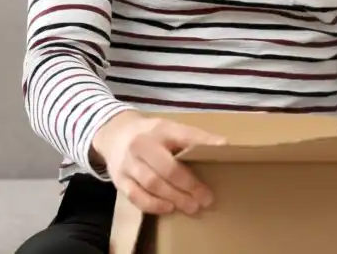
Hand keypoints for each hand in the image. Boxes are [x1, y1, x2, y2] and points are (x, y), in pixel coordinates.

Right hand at [91, 110, 225, 215]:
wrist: (114, 134)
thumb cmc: (150, 134)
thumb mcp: (169, 128)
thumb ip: (191, 138)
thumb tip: (223, 147)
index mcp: (160, 129)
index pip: (184, 135)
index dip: (203, 142)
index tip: (223, 149)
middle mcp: (142, 144)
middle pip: (167, 167)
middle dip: (189, 185)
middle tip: (206, 199)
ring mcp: (128, 163)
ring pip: (152, 183)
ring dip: (174, 198)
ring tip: (192, 207)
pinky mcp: (119, 179)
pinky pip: (135, 196)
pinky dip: (153, 205)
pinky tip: (169, 208)